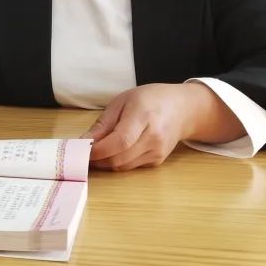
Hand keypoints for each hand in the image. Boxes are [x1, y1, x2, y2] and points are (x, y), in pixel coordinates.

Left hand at [81, 82, 241, 171]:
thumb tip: (85, 141)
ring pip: (124, 166)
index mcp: (144, 116)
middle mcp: (154, 138)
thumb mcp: (122, 101)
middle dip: (97, 159)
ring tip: (94, 152)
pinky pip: (131, 166)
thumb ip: (103, 123)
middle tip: (82, 152)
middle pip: (120, 158)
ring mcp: (158, 152)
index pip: (120, 141)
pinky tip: (110, 152)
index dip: (99, 149)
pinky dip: (117, 162)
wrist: (182, 109)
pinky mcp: (157, 161)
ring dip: (105, 163)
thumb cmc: (150, 99)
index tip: (82, 148)